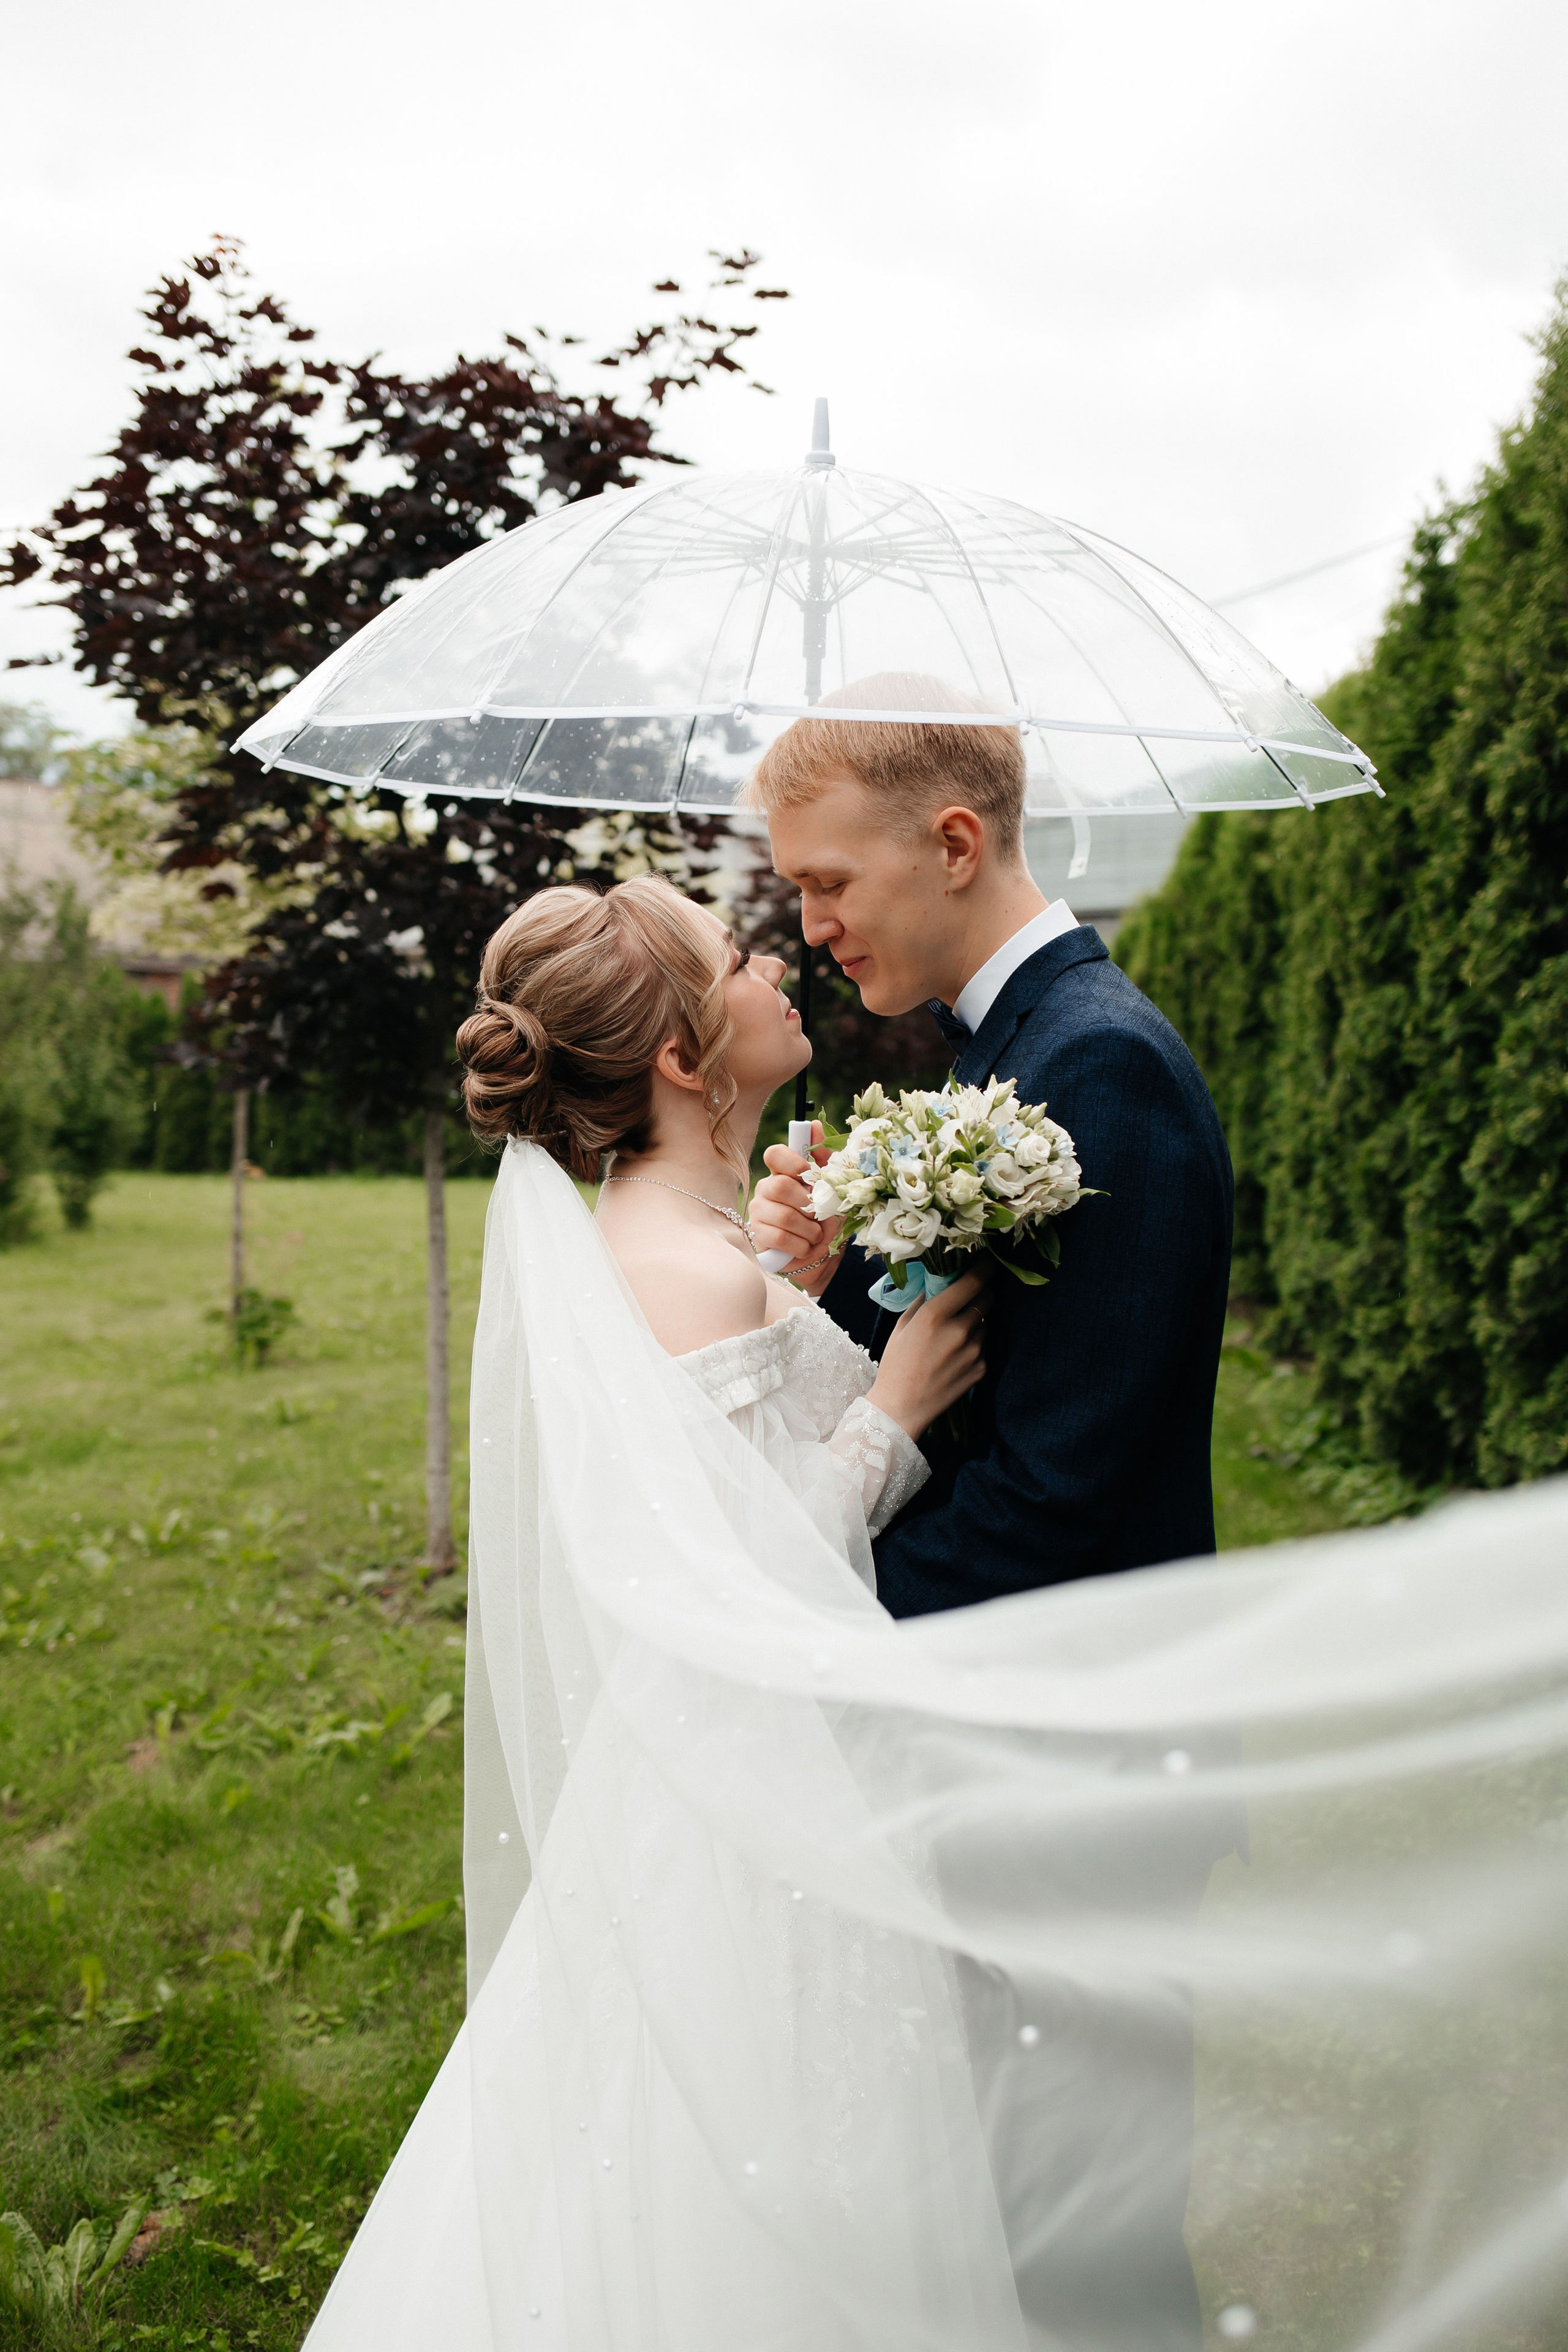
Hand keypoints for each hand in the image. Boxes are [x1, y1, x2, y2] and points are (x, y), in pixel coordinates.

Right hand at [752, 1121, 840, 1296]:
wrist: (825, 1257)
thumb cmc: (828, 1219)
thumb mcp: (834, 1188)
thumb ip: (825, 1158)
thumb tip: (814, 1124)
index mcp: (784, 1173)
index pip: (774, 1154)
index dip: (792, 1162)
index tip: (808, 1175)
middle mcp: (767, 1189)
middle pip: (780, 1186)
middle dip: (807, 1203)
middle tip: (818, 1214)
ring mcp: (759, 1212)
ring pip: (782, 1215)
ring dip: (808, 1229)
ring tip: (815, 1234)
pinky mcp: (758, 1236)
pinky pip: (778, 1237)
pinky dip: (800, 1245)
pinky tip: (805, 1247)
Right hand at [868, 1267, 988, 1441]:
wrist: (902, 1407)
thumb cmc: (896, 1363)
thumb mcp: (902, 1325)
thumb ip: (924, 1300)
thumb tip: (939, 1281)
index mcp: (936, 1315)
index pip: (973, 1281)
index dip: (984, 1267)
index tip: (987, 1261)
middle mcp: (960, 1330)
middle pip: (987, 1298)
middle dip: (981, 1293)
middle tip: (969, 1296)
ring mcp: (974, 1351)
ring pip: (986, 1322)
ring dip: (976, 1321)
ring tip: (954, 1334)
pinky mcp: (982, 1368)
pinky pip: (984, 1346)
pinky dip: (974, 1344)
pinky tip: (955, 1355)